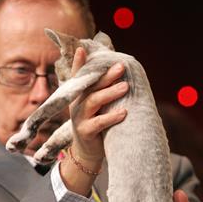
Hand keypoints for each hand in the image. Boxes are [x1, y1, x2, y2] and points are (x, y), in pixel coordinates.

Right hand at [69, 47, 127, 166]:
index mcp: (79, 95)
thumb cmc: (97, 124)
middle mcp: (77, 104)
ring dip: (110, 93)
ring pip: (94, 102)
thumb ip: (103, 90)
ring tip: (126, 87)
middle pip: (91, 86)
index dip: (79, 63)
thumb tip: (120, 71)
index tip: (82, 49)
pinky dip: (112, 117)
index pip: (79, 76)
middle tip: (122, 67)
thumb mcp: (97, 106)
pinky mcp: (85, 132)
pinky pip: (99, 122)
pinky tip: (124, 112)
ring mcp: (79, 118)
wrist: (88, 153)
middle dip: (106, 75)